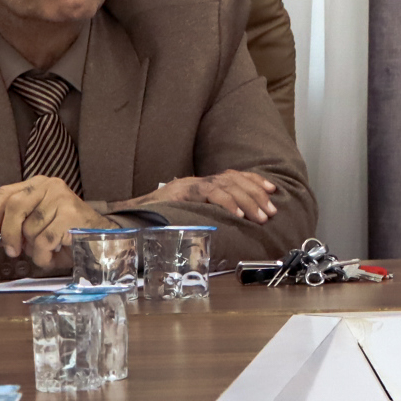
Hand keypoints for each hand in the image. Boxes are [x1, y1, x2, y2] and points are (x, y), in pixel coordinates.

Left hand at [0, 177, 109, 267]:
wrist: (100, 239)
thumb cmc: (65, 232)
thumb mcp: (37, 223)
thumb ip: (17, 223)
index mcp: (39, 184)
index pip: (6, 193)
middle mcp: (50, 185)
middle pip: (15, 207)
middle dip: (8, 234)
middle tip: (12, 252)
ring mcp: (62, 198)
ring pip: (29, 228)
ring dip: (32, 249)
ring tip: (45, 251)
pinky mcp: (71, 214)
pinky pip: (44, 240)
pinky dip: (43, 255)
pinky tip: (52, 255)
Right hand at [125, 170, 278, 222]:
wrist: (128, 216)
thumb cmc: (157, 219)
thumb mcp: (188, 215)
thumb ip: (206, 214)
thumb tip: (233, 224)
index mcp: (200, 184)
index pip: (233, 176)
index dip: (255, 181)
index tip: (273, 190)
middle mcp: (196, 180)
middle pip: (234, 180)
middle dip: (256, 195)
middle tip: (271, 212)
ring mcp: (188, 185)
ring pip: (226, 185)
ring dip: (247, 200)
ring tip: (260, 216)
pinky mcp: (181, 192)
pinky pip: (209, 193)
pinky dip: (226, 203)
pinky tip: (238, 214)